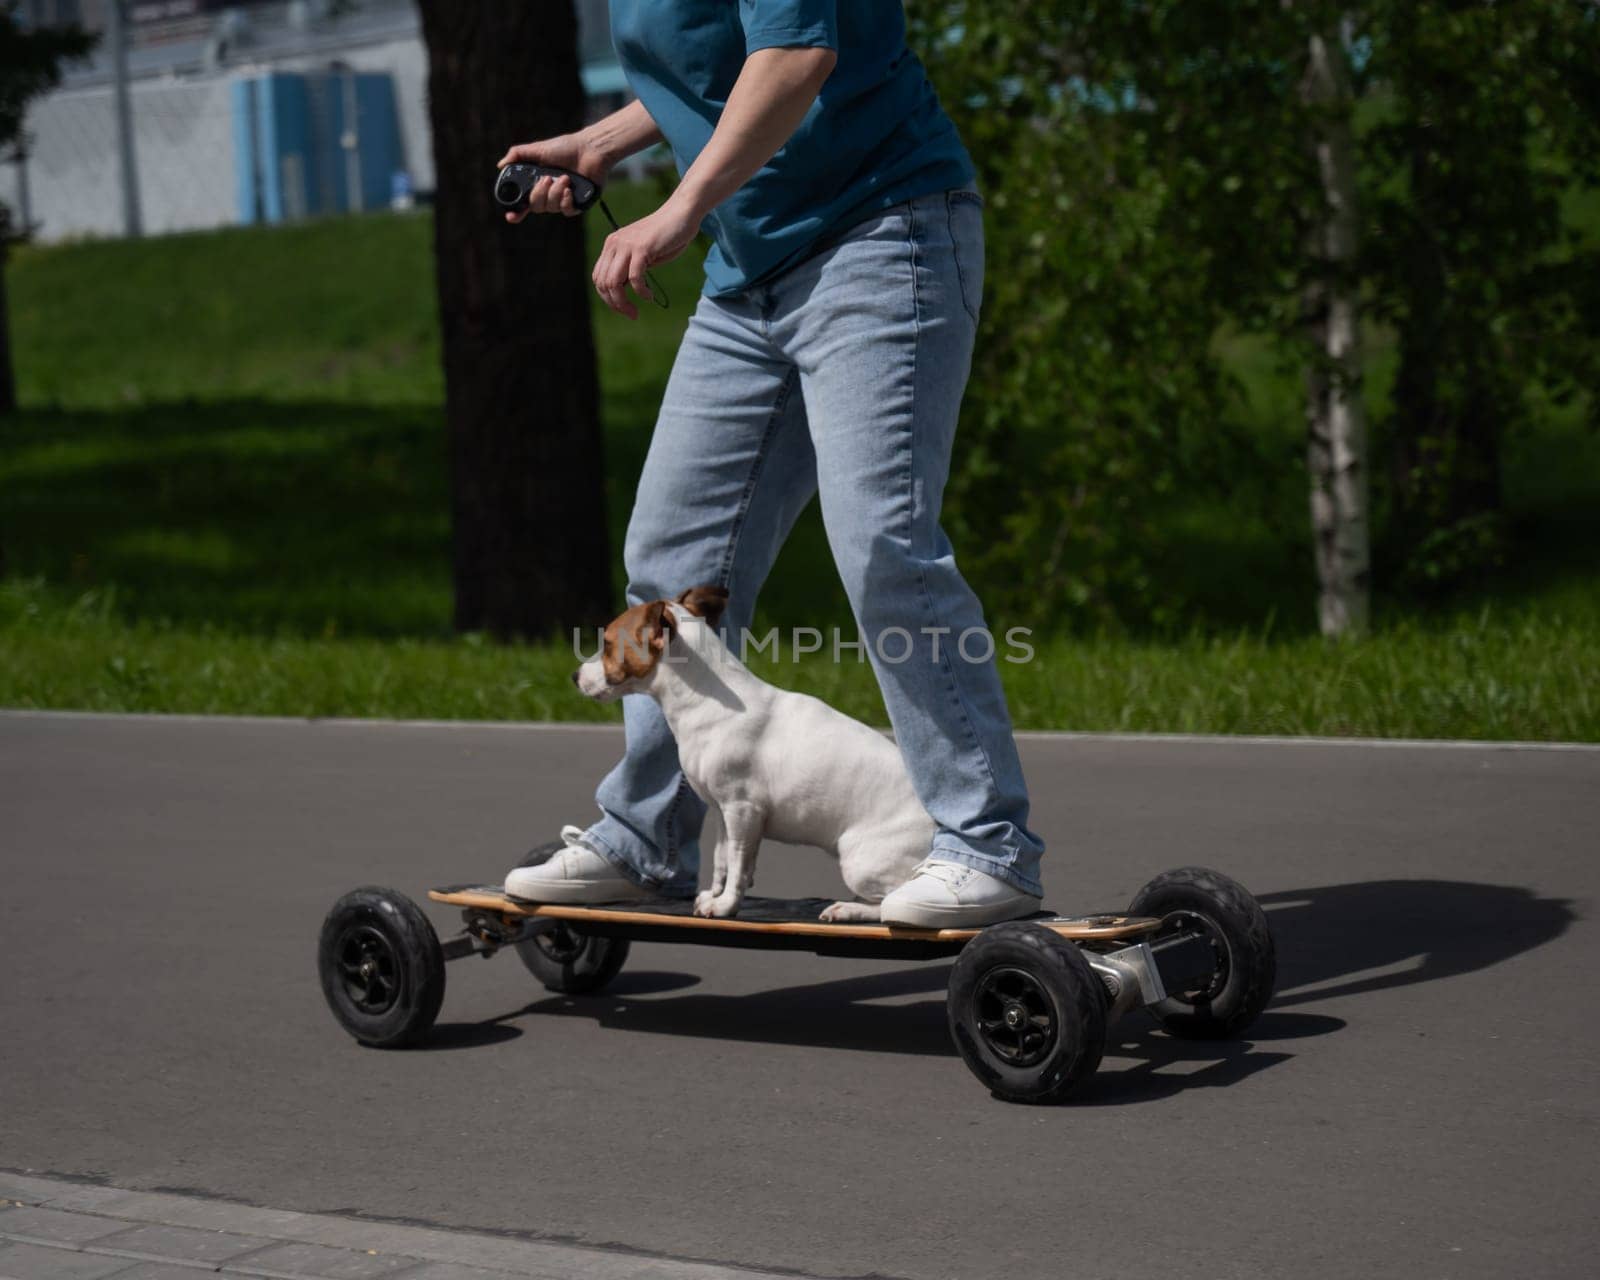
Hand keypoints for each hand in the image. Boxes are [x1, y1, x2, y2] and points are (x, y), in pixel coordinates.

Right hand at [495, 132, 610, 222]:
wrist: (590, 150)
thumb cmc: (566, 147)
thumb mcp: (539, 148)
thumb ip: (518, 154)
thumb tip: (501, 165)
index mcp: (537, 183)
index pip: (523, 203)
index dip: (516, 212)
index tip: (511, 215)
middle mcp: (548, 194)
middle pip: (535, 207)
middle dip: (539, 193)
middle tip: (547, 178)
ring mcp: (562, 200)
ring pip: (550, 208)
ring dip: (555, 192)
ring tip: (565, 177)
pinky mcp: (577, 204)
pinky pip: (566, 211)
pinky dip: (565, 200)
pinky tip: (569, 189)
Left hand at [592, 195, 699, 318]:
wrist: (681, 214)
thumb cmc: (666, 236)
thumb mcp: (643, 255)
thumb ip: (630, 268)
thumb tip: (622, 290)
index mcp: (611, 245)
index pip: (599, 277)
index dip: (607, 298)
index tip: (623, 308)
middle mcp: (614, 243)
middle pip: (603, 283)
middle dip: (615, 304)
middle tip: (631, 314)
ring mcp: (626, 244)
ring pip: (614, 282)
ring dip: (623, 302)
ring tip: (635, 311)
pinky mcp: (642, 248)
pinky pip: (635, 277)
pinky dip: (641, 292)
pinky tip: (649, 296)